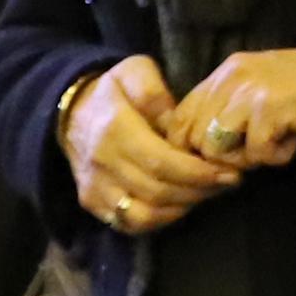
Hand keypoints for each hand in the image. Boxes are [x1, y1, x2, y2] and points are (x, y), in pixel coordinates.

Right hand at [63, 56, 236, 236]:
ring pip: (143, 215)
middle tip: (227, 182)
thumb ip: (154, 92)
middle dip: (198, 191)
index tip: (226, 172)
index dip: (197, 173)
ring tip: (207, 193)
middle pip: (157, 192)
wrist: (68, 111)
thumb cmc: (111, 90)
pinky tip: (181, 205)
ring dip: (181, 209)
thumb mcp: (134, 71)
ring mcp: (95, 187)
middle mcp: (102, 163)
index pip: (160, 163)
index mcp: (115, 129)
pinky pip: (129, 224)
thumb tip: (175, 122)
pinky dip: (159, 221)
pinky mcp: (92, 203)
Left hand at [173, 45, 295, 171]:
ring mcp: (248, 93)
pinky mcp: (269, 110)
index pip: (180, 117)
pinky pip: (257, 155)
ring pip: (218, 150)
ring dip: (248, 158)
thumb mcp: (262, 88)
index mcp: (226, 72)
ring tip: (278, 142)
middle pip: (194, 138)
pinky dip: (279, 157)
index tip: (218, 162)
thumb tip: (205, 148)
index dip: (192, 148)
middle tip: (256, 154)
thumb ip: (231, 108)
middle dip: (220, 159)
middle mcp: (230, 78)